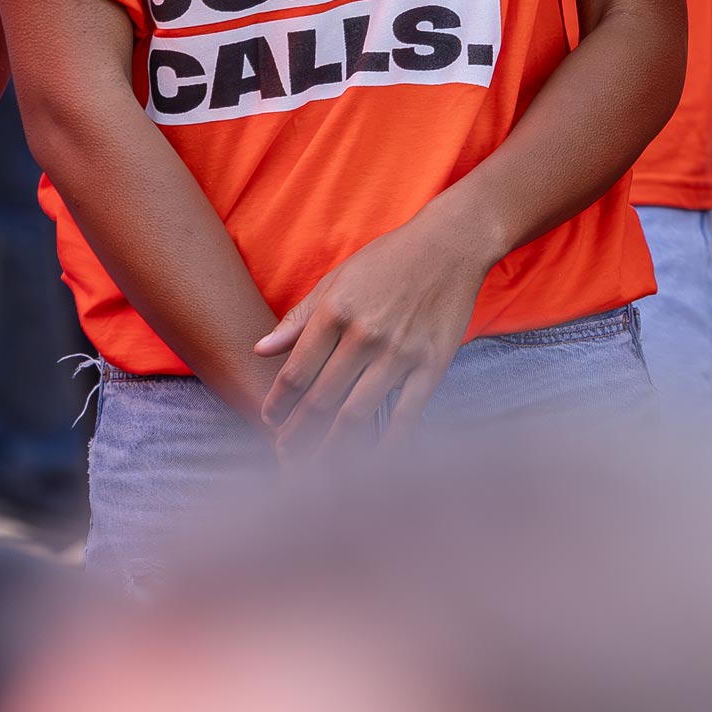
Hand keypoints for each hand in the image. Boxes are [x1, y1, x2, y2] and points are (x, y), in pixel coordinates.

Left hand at [253, 208, 493, 446]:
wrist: (452, 244)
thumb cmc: (390, 259)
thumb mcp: (338, 279)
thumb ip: (299, 318)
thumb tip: (260, 349)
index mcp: (336, 312)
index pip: (295, 372)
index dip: (278, 403)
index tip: (269, 420)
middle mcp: (364, 335)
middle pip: (320, 400)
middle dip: (297, 434)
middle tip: (284, 453)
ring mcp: (399, 353)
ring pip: (356, 414)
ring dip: (331, 447)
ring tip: (316, 468)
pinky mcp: (431, 364)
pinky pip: (405, 415)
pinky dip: (387, 443)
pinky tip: (373, 461)